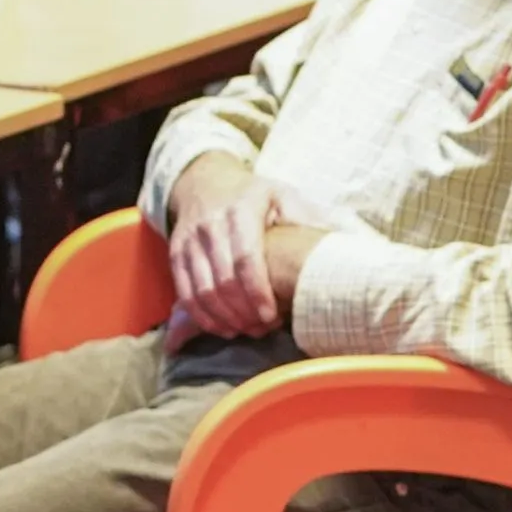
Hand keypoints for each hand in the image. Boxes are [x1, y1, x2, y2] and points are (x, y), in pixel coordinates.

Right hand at [165, 156, 320, 338]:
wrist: (205, 181)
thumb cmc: (252, 195)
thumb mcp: (281, 194)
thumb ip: (304, 217)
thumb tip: (336, 240)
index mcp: (241, 210)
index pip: (246, 258)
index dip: (258, 292)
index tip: (272, 316)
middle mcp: (211, 224)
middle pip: (223, 280)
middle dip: (243, 312)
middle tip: (263, 328)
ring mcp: (189, 240)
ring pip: (202, 291)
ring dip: (224, 318)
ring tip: (246, 330)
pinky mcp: (175, 253)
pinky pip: (185, 292)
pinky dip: (203, 316)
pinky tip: (222, 327)